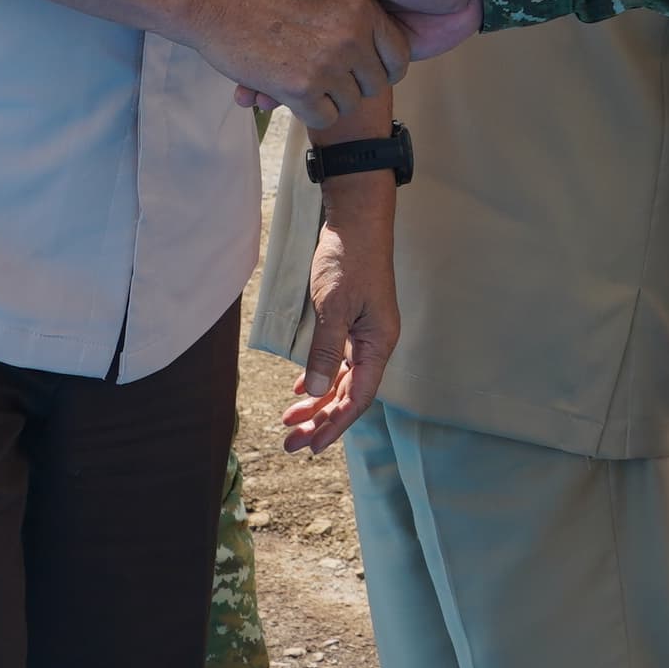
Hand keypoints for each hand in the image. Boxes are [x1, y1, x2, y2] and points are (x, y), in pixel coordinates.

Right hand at [190, 0, 410, 130]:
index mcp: (361, 7)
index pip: (396, 55)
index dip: (381, 63)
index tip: (361, 62)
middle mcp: (350, 36)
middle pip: (375, 83)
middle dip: (354, 82)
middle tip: (328, 71)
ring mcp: (326, 64)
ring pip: (349, 103)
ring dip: (330, 98)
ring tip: (307, 78)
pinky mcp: (298, 88)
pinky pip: (324, 116)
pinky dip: (312, 111)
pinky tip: (293, 93)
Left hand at [281, 188, 396, 453]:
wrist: (356, 221)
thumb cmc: (349, 260)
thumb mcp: (334, 307)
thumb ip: (326, 351)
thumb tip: (319, 392)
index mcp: (378, 344)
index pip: (359, 398)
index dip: (335, 425)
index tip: (311, 446)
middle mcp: (374, 344)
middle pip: (349, 394)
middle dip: (320, 421)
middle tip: (291, 443)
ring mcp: (364, 333)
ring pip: (342, 379)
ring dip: (318, 402)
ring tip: (290, 420)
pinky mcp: (352, 321)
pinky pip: (338, 361)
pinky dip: (321, 376)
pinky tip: (304, 388)